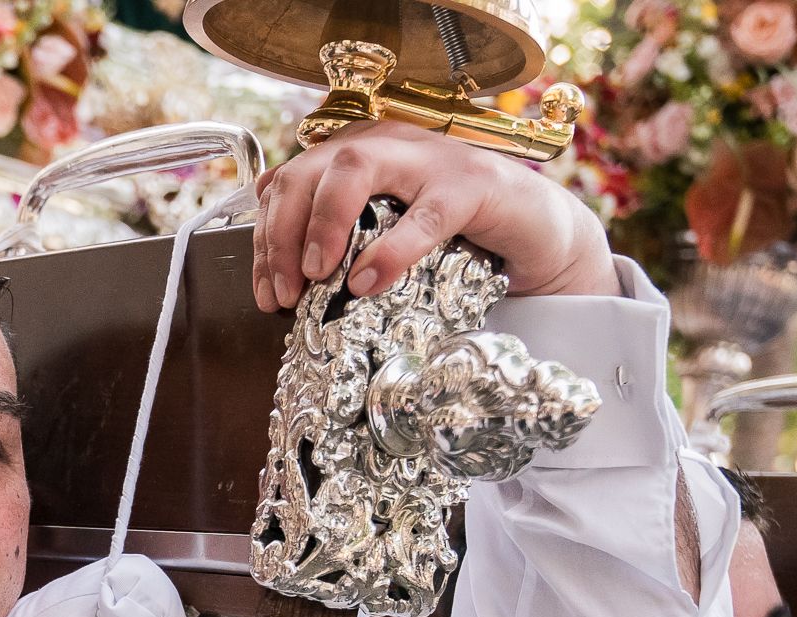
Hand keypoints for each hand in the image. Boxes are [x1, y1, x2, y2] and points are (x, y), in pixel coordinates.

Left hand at [252, 121, 617, 310]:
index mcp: (356, 152)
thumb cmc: (452, 232)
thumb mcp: (383, 232)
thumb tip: (278, 262)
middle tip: (283, 292)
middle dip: (281, 234)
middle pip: (308, 171)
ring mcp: (428, 159)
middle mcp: (386, 144)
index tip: (265, 290)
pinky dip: (389, 251)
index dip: (266, 238)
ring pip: (355, 170)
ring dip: (321, 225)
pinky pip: (423, 216)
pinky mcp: (470, 185)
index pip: (288, 183)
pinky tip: (366, 281)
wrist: (530, 229)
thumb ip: (337, 235)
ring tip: (315, 275)